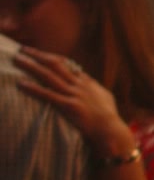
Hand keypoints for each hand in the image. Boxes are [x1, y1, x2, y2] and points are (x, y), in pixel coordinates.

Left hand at [15, 46, 134, 154]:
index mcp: (87, 82)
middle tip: (23, 49)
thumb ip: (94, 87)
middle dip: (38, 55)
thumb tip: (89, 80)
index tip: (39, 54)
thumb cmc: (109, 116)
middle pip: (55, 65)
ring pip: (49, 76)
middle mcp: (79, 85)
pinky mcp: (69, 106)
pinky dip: (34, 89)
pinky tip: (21, 84)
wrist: (110, 130)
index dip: (51, 57)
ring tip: (17, 60)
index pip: (67, 64)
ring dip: (31, 67)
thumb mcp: (105, 96)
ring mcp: (74, 94)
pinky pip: (48, 95)